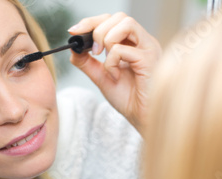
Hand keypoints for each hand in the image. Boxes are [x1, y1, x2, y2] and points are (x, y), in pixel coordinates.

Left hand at [68, 13, 161, 134]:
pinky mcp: (149, 59)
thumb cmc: (129, 100)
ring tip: (105, 61)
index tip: (74, 32)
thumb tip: (73, 49)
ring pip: (125, 23)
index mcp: (134, 44)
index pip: (113, 20)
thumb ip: (88, 63)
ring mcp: (148, 49)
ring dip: (106, 39)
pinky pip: (122, 49)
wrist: (141, 119)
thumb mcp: (102, 77)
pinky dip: (111, 62)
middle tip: (93, 52)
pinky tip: (116, 76)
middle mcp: (143, 42)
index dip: (92, 22)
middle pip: (119, 16)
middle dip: (98, 29)